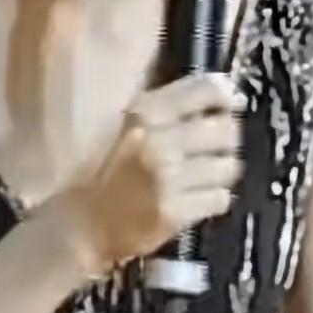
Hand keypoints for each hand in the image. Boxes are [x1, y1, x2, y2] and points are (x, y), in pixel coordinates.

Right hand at [50, 72, 242, 274]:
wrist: (82, 222)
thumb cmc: (105, 169)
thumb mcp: (128, 125)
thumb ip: (169, 109)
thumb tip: (224, 94)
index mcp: (145, 112)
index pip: (206, 90)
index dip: (226, 96)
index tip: (229, 105)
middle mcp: (158, 140)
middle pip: (227, 129)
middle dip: (225, 140)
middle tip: (214, 149)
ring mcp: (168, 178)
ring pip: (228, 166)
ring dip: (221, 172)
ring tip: (203, 177)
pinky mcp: (175, 212)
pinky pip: (220, 198)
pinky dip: (213, 199)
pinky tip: (196, 199)